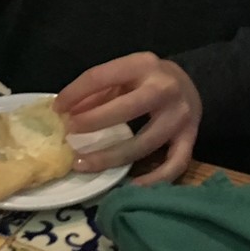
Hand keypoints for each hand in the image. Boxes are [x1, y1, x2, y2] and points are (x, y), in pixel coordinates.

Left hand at [53, 52, 201, 184]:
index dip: (76, 92)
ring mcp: (181, 115)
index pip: (103, 76)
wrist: (190, 82)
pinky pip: (174, 165)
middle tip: (69, 134)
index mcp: (143, 64)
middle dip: (94, 122)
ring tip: (82, 164)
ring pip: (145, 143)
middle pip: (127, 109)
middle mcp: (165, 88)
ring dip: (111, 157)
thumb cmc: (148, 78)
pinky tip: (129, 186)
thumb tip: (66, 110)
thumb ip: (98, 90)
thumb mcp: (124, 73)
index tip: (57, 109)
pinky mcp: (191, 137)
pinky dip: (153, 180)